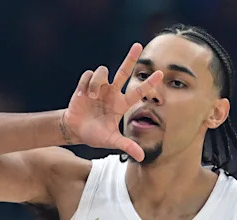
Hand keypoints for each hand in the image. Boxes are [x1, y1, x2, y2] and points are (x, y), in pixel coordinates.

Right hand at [61, 42, 162, 160]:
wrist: (75, 130)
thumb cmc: (95, 135)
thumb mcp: (112, 141)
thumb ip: (127, 146)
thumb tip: (143, 157)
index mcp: (121, 104)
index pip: (138, 92)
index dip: (149, 84)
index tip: (161, 75)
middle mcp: (112, 92)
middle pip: (124, 71)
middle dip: (130, 58)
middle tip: (138, 45)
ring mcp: (100, 87)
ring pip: (104, 72)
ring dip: (98, 83)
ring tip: (92, 97)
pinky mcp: (86, 84)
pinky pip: (89, 74)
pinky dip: (88, 83)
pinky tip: (85, 94)